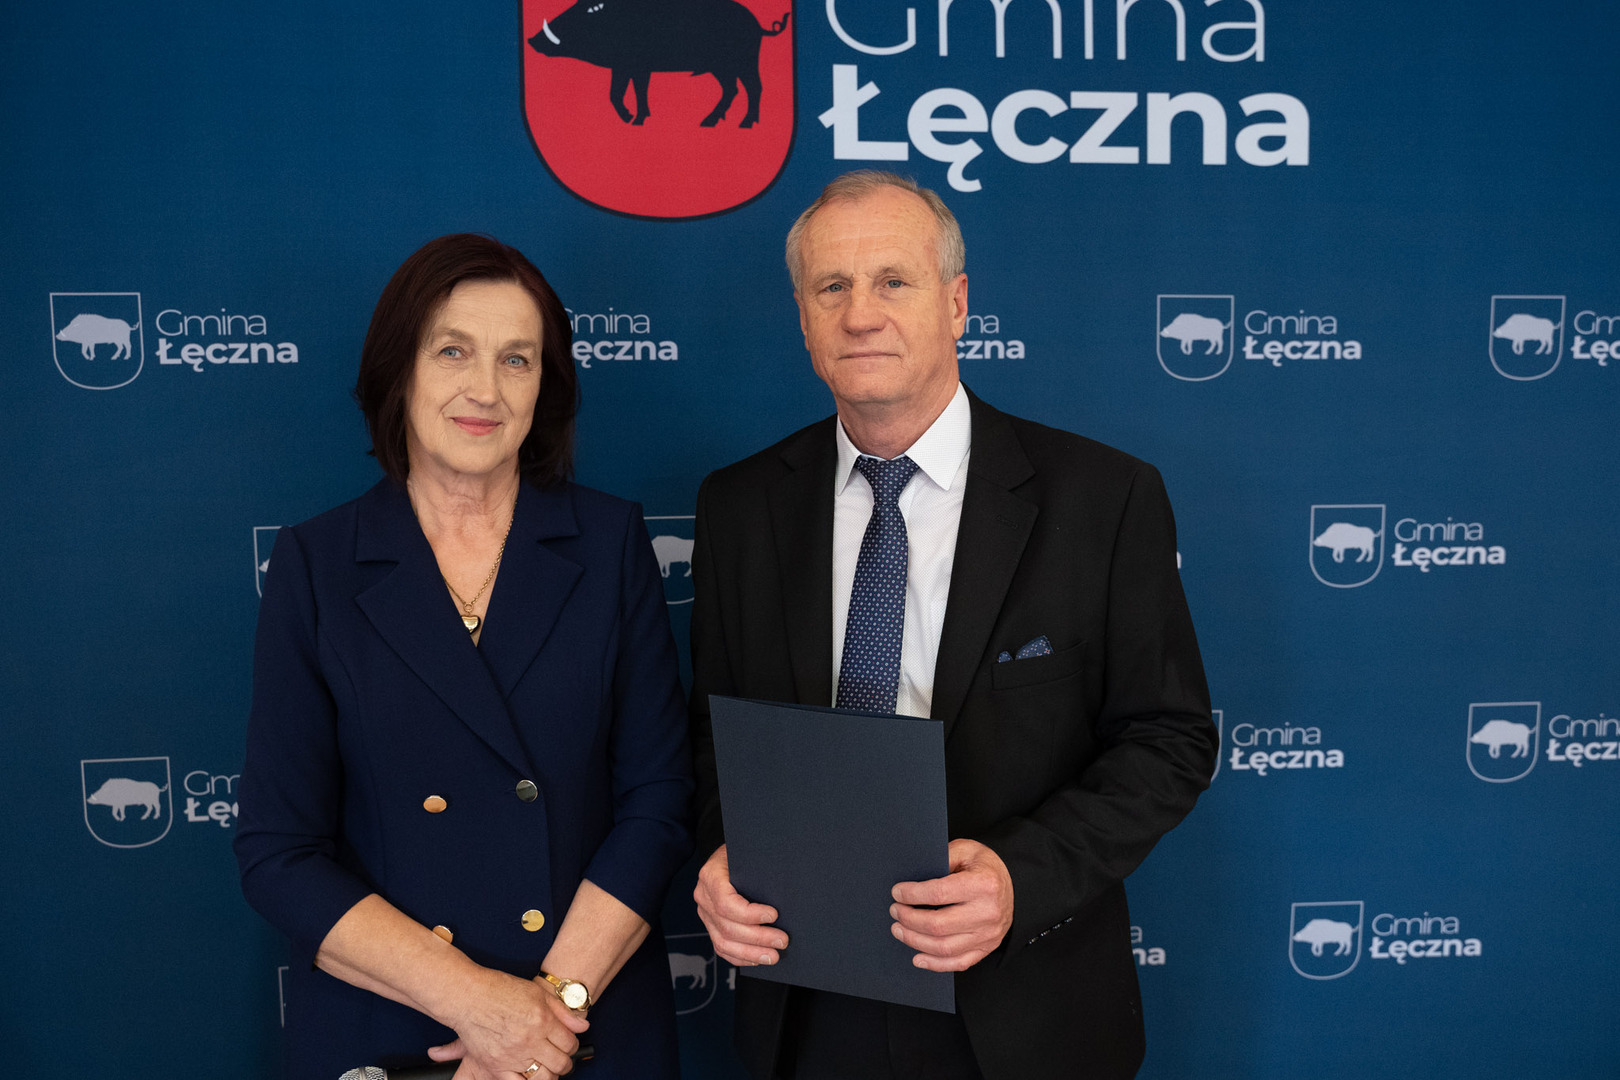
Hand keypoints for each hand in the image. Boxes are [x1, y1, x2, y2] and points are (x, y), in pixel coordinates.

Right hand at [427, 968, 589, 1078]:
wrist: (468, 996)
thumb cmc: (500, 990)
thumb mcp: (537, 993)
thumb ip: (561, 1011)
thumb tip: (583, 1026)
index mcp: (542, 1020)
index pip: (569, 1043)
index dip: (572, 1044)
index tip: (567, 1044)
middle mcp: (530, 1040)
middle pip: (560, 1063)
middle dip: (564, 1062)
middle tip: (560, 1058)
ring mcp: (512, 1055)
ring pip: (542, 1077)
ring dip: (549, 1074)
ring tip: (547, 1067)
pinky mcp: (495, 1065)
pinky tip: (528, 1074)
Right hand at [694, 844, 789, 966]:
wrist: (729, 855)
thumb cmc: (742, 852)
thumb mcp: (749, 852)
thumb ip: (759, 869)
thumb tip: (785, 889)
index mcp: (710, 876)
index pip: (726, 903)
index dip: (751, 914)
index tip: (774, 914)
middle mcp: (703, 896)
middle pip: (728, 926)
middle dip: (758, 937)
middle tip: (782, 940)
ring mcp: (705, 913)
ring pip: (723, 942)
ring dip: (751, 953)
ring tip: (773, 956)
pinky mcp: (710, 925)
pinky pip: (721, 947)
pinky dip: (740, 957)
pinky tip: (757, 959)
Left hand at [890, 838, 1014, 971]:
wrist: (1015, 886)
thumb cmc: (985, 867)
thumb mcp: (966, 850)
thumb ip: (942, 858)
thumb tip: (914, 876)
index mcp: (983, 885)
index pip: (939, 894)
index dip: (912, 895)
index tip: (897, 892)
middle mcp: (988, 913)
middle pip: (938, 925)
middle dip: (909, 919)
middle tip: (894, 911)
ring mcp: (988, 935)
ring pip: (944, 947)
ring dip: (915, 941)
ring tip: (899, 930)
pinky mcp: (986, 948)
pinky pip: (958, 963)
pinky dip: (935, 964)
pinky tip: (917, 957)